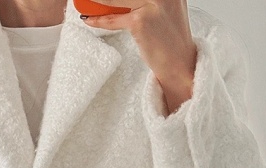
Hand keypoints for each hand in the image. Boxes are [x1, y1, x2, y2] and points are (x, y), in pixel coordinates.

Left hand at [80, 0, 196, 112]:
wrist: (179, 63)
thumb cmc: (169, 39)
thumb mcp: (161, 10)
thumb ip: (143, 1)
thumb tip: (113, 1)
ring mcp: (152, 4)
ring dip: (97, 2)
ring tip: (86, 3)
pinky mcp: (140, 22)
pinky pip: (113, 19)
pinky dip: (98, 19)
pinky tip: (89, 18)